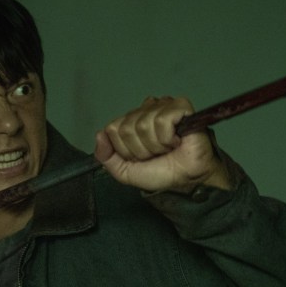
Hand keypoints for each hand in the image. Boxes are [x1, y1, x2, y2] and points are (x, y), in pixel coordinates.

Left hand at [94, 96, 231, 193]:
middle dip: (141, 149)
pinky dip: (167, 138)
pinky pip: (162, 120)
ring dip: (156, 146)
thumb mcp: (125, 171)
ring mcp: (163, 106)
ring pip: (143, 125)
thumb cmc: (162, 173)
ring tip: (168, 148)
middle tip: (157, 154)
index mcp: (132, 120)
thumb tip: (99, 135)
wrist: (186, 180)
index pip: (113, 129)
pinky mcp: (181, 107)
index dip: (126, 150)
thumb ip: (106, 157)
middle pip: (127, 128)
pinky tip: (176, 141)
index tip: (142, 157)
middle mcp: (146, 109)